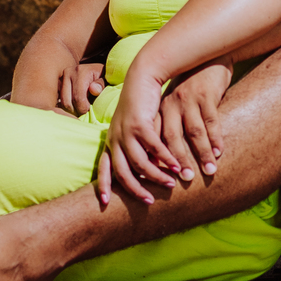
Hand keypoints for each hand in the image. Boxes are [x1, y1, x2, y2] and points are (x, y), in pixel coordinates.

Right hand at [58, 61, 105, 114]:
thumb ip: (102, 84)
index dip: (84, 108)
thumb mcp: (107, 79)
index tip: (90, 111)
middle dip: (76, 111)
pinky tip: (76, 106)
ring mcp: (62, 78)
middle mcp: (68, 72)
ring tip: (82, 109)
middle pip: (67, 102)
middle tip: (85, 112)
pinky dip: (68, 107)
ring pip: (62, 102)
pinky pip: (60, 101)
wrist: (97, 69)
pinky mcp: (59, 83)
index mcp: (80, 71)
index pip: (78, 98)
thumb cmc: (104, 76)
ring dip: (72, 110)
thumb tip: (93, 90)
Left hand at [96, 60, 183, 204]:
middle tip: (149, 201)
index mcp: (112, 140)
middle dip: (135, 188)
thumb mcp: (135, 127)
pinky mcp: (139, 123)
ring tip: (170, 183)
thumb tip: (146, 168)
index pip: (104, 167)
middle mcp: (115, 138)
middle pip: (122, 171)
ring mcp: (125, 131)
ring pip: (139, 162)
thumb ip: (138, 147)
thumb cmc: (141, 104)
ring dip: (155, 175)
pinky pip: (153, 147)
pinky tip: (177, 165)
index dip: (104, 185)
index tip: (104, 203)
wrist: (143, 77)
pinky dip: (165, 158)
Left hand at [158, 61, 230, 177]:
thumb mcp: (174, 101)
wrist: (207, 56)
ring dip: (202, 154)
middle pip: (171, 139)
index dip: (156, 157)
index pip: (153, 139)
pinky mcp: (206, 95)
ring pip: (194, 132)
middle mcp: (170, 105)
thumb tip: (162, 155)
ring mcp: (188, 99)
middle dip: (179, 161)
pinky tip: (220, 152)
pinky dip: (216, 138)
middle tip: (185, 180)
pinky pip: (211, 121)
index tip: (161, 176)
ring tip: (209, 171)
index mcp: (160, 109)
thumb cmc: (190, 85)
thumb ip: (168, 124)